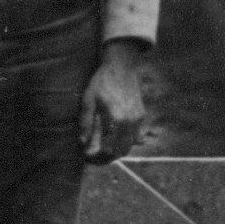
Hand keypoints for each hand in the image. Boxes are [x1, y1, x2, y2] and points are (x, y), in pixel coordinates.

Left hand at [80, 42, 149, 164]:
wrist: (121, 66)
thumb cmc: (101, 82)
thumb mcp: (88, 100)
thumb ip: (86, 123)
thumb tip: (83, 142)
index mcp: (116, 120)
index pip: (109, 149)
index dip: (97, 157)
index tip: (87, 157)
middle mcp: (130, 122)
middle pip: (121, 151)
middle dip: (108, 157)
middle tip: (94, 156)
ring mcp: (138, 119)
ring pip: (130, 145)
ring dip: (117, 150)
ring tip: (103, 148)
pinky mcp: (141, 115)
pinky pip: (135, 135)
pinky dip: (126, 140)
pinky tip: (115, 136)